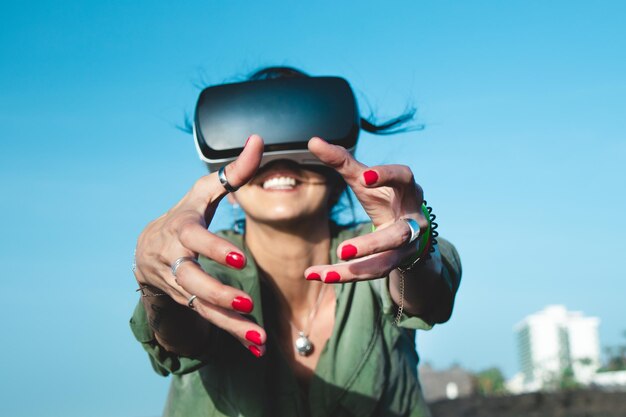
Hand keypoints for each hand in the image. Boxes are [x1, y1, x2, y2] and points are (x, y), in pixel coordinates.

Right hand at [133, 135, 266, 355]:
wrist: (147, 248)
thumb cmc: (184, 214)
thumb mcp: (203, 192)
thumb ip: (234, 172)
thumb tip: (260, 140)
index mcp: (181, 230)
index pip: (194, 240)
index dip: (214, 248)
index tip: (239, 256)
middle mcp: (175, 261)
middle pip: (194, 282)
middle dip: (219, 294)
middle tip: (246, 304)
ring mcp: (180, 285)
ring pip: (203, 308)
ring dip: (230, 326)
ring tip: (259, 339)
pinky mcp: (187, 301)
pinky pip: (209, 320)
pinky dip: (232, 334)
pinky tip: (256, 348)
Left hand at [304, 137, 428, 282]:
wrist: (411, 228)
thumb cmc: (384, 195)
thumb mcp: (364, 178)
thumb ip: (340, 160)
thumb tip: (313, 140)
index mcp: (407, 189)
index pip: (404, 177)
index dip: (387, 175)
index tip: (364, 178)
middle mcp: (413, 219)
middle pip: (399, 234)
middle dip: (372, 244)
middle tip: (342, 250)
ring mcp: (408, 245)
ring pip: (386, 261)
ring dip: (356, 270)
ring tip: (325, 273)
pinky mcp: (397, 263)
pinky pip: (373, 273)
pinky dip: (345, 274)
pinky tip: (317, 274)